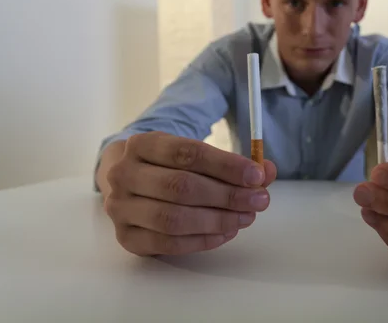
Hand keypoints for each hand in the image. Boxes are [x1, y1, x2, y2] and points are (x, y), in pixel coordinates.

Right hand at [104, 131, 276, 255]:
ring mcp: (120, 208)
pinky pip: (169, 243)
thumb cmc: (166, 165)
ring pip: (173, 218)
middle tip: (259, 200)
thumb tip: (267, 172)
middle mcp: (124, 174)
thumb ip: (231, 163)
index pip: (187, 153)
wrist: (125, 180)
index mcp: (141, 144)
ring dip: (217, 220)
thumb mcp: (193, 154)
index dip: (226, 165)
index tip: (257, 175)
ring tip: (245, 217)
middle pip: (181, 187)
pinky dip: (203, 240)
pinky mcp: (126, 237)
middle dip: (227, 196)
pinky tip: (226, 233)